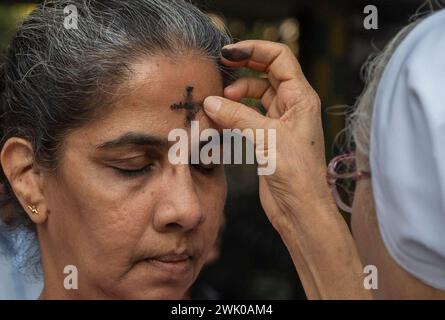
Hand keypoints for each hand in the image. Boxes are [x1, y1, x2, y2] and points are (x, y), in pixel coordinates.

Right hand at [204, 40, 335, 232]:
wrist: (300, 210)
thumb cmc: (297, 175)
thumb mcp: (268, 138)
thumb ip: (238, 117)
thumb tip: (211, 102)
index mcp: (301, 98)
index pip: (280, 58)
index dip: (254, 49)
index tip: (228, 52)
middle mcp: (292, 106)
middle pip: (266, 73)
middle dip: (242, 68)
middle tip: (218, 70)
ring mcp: (278, 121)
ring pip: (255, 95)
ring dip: (236, 94)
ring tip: (216, 102)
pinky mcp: (267, 138)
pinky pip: (247, 115)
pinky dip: (233, 113)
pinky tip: (219, 117)